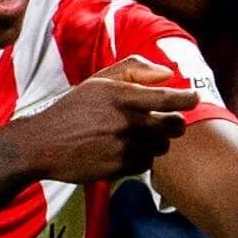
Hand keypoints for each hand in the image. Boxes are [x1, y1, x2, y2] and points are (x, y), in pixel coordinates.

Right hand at [9, 58, 198, 184]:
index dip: (187, 99)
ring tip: (137, 136)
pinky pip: (146, 163)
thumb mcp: (98, 81)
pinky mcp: (120, 168)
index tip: (194, 98)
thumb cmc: (72, 109)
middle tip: (167, 121)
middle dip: (174, 123)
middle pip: (173, 126)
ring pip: (161, 146)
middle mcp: (125, 122)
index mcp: (121, 95)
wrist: (43, 144)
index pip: (167, 98)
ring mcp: (124, 147)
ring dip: (156, 141)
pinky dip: (141, 157)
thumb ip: (134, 69)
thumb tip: (168, 74)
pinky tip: (124, 150)